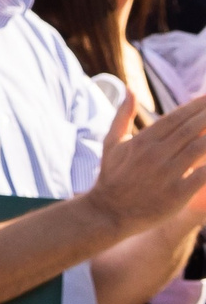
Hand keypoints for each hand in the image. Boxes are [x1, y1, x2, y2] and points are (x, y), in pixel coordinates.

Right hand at [86, 92, 205, 234]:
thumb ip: (122, 116)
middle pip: (191, 129)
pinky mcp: (177, 194)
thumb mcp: (112, 144)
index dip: (196, 106)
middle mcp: (155, 154)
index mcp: (142, 141)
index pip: (176, 117)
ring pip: (200, 149)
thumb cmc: (111, 177)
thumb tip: (130, 90)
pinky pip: (203, 175)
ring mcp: (166, 174)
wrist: (108, 212)